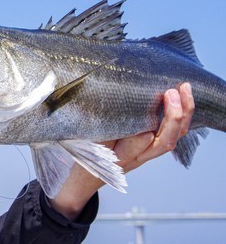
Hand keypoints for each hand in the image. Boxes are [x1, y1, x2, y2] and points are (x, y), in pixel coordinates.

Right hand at [49, 83, 194, 219]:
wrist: (87, 178)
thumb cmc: (84, 156)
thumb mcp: (83, 143)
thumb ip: (96, 129)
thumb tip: (105, 106)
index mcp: (116, 157)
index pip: (133, 147)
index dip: (141, 135)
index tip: (143, 120)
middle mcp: (136, 157)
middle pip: (162, 142)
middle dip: (172, 118)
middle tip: (170, 93)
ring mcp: (146, 154)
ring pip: (171, 138)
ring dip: (182, 115)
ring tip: (184, 90)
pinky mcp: (150, 149)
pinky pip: (171, 135)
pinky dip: (181, 119)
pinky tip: (183, 101)